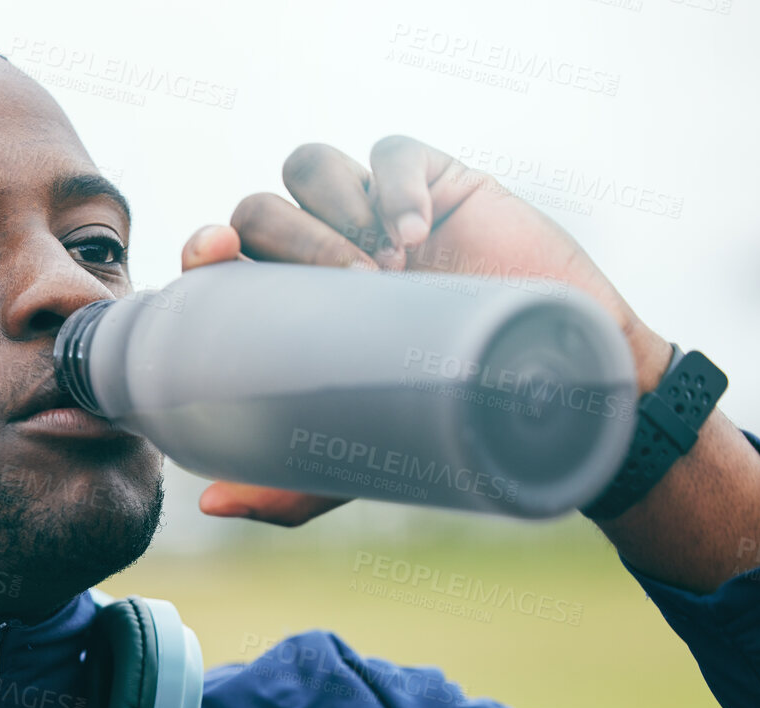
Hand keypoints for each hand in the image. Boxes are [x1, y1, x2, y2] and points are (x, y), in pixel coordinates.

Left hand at [185, 135, 671, 526]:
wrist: (556, 392)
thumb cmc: (448, 420)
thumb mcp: (358, 463)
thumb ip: (285, 485)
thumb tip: (210, 503)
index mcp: (286, 304)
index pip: (220, 257)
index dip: (203, 245)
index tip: (215, 253)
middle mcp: (320, 253)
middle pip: (260, 210)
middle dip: (293, 240)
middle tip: (354, 288)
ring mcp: (373, 214)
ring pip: (310, 168)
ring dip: (335, 210)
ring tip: (388, 266)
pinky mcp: (437, 182)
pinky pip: (391, 151)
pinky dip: (393, 182)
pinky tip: (415, 231)